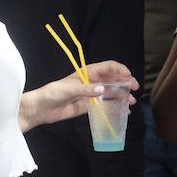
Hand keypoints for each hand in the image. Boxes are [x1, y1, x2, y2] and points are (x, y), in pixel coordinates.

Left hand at [20, 61, 137, 131]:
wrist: (42, 109)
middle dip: (125, 82)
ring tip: (132, 100)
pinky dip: (115, 105)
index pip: (107, 67)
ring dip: (122, 94)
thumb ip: (86, 90)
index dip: (119, 69)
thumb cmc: (52, 93)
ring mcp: (91, 94)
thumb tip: (103, 89)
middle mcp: (91, 82)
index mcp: (86, 73)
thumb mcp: (68, 89)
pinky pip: (105, 104)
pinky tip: (123, 108)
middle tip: (135, 88)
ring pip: (111, 92)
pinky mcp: (89, 105)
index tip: (128, 75)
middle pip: (112, 79)